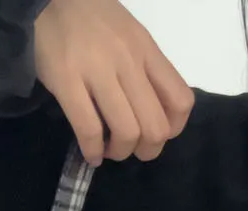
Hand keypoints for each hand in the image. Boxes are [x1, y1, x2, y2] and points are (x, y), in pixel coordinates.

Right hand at [34, 0, 193, 166]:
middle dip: (147, 150)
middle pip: (156, 127)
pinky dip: (92, 150)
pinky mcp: (66, 79)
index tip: (157, 133)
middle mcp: (128, 60)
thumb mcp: (129, 35)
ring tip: (108, 149)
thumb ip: (145, 68)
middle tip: (131, 149)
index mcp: (146, 49)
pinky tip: (90, 154)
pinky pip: (88, 129)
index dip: (173, 128)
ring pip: (127, 132)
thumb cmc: (91, 20)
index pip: (181, 101)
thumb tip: (153, 113)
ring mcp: (97, 69)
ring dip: (120, 152)